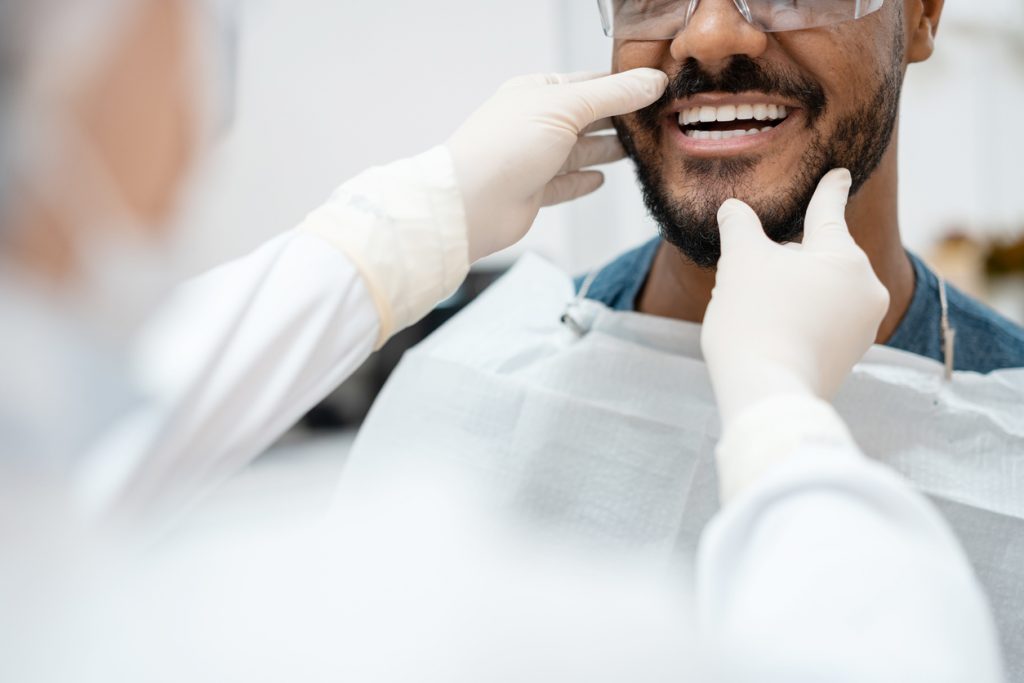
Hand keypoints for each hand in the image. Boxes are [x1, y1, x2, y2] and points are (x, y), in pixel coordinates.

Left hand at [446, 69, 667, 262]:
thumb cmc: (506, 146)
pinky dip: (583, 181)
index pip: (587, 83)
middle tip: (653, 121)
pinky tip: (601, 179)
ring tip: (637, 148)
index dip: (620, 86)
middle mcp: (534, 123)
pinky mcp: (533, 191)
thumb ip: (613, 95)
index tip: (653, 90)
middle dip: (617, 119)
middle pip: (585, 118)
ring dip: (606, 150)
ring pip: (579, 151)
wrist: (471, 203)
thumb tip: (652, 82)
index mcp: (536, 92)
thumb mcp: (566, 107)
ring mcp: (533, 158)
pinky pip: (565, 184)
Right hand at [701, 169, 890, 427]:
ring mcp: (861, 327)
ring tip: (755, 311)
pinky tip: (769, 333)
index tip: (841, 173)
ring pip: (819, 290)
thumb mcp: (740, 261)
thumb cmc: (755, 318)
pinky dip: (797, 319)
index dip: (829, 189)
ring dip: (789, 291)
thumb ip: (739, 226)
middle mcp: (865, 289)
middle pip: (818, 257)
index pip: (829, 211)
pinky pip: (822, 322)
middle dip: (786, 260)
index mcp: (844, 256)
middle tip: (749, 278)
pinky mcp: (849, 357)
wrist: (767, 391)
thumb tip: (732, 209)